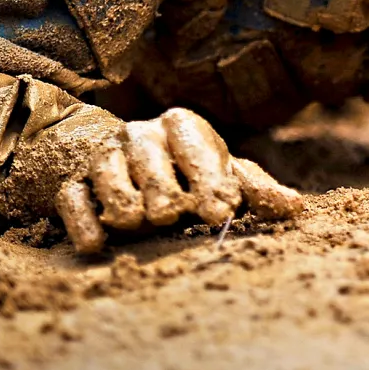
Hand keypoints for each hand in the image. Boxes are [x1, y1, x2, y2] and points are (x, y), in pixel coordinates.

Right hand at [55, 107, 303, 254]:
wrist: (117, 153)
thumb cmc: (184, 166)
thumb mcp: (222, 171)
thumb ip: (255, 190)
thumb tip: (296, 209)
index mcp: (182, 125)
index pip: (196, 149)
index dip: (209, 181)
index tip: (221, 211)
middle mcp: (140, 134)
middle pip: (152, 169)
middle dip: (164, 195)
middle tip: (172, 215)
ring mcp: (103, 157)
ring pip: (112, 183)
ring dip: (127, 207)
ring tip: (141, 222)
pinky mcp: (71, 182)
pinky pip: (73, 201)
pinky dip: (85, 224)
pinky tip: (98, 244)